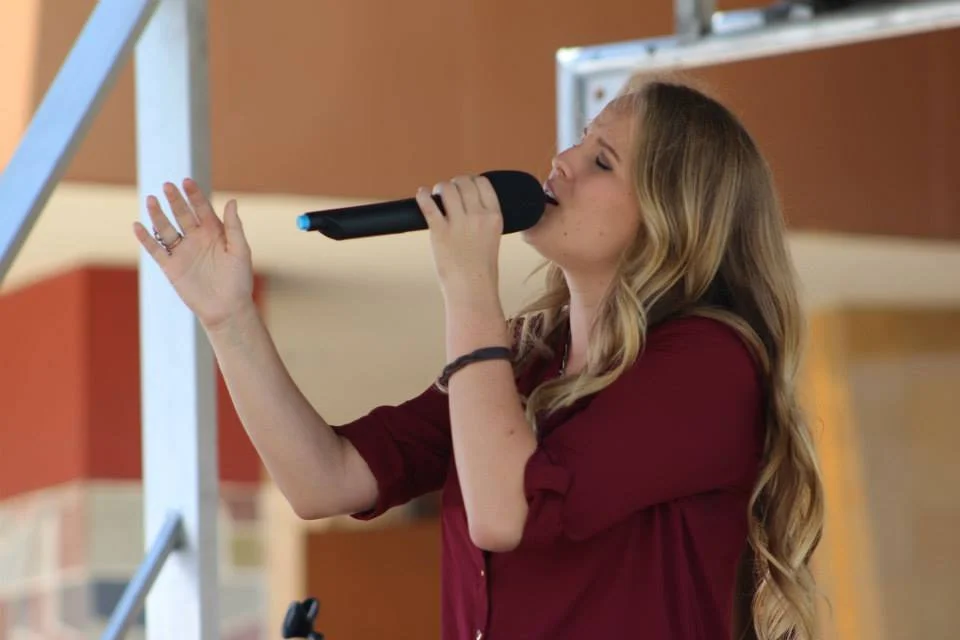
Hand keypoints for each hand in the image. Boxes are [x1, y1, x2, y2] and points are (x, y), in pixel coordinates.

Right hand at [132, 178, 253, 331]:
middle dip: (175, 200)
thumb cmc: (239, 280)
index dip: (194, 195)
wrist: (227, 308)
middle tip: (168, 186)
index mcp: (215, 233)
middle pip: (182, 214)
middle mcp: (197, 239)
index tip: (187, 181)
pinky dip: (146, 238)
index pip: (202, 208)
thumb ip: (234, 227)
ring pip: (167, 229)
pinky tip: (138, 225)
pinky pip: (156, 249)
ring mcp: (183, 252)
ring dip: (158, 215)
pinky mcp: (171, 266)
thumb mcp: (240, 251)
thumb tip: (231, 201)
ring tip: (151, 199)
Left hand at [416, 175, 502, 297]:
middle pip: (464, 182)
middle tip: (448, 191)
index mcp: (494, 216)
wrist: (472, 288)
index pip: (483, 183)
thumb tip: (467, 202)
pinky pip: (428, 205)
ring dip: (440, 188)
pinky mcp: (439, 232)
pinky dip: (422, 196)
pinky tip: (421, 194)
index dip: (472, 180)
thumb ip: (484, 218)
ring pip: (447, 189)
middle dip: (454, 183)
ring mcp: (458, 224)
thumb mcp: (493, 237)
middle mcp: (478, 216)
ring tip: (436, 194)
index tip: (465, 185)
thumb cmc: (481, 268)